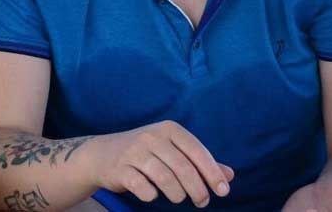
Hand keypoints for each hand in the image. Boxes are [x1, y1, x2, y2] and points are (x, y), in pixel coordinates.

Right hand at [86, 120, 233, 207]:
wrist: (101, 154)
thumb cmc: (145, 153)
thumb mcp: (172, 151)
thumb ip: (200, 162)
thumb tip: (230, 175)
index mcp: (168, 129)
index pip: (196, 151)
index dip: (212, 172)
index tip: (222, 191)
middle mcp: (151, 137)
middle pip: (183, 167)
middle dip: (198, 189)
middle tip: (202, 202)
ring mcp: (134, 152)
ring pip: (165, 178)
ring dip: (177, 195)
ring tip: (179, 199)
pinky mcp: (120, 168)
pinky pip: (142, 187)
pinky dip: (151, 195)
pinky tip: (153, 195)